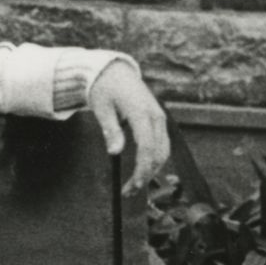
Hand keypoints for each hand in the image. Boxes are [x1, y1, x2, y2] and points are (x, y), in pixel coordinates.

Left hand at [86, 58, 169, 192]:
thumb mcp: (102, 109)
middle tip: (128, 192)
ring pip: (163, 151)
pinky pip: (162, 144)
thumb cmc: (104, 89)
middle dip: (145, 175)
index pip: (147, 148)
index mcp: (142, 113)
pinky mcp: (159, 121)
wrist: (115, 72)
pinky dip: (154, 160)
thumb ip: (111, 130)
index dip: (141, 169)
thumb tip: (114, 153)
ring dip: (151, 170)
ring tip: (133, 186)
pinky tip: (142, 171)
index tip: (132, 186)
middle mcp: (156, 116)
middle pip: (158, 153)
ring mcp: (160, 118)